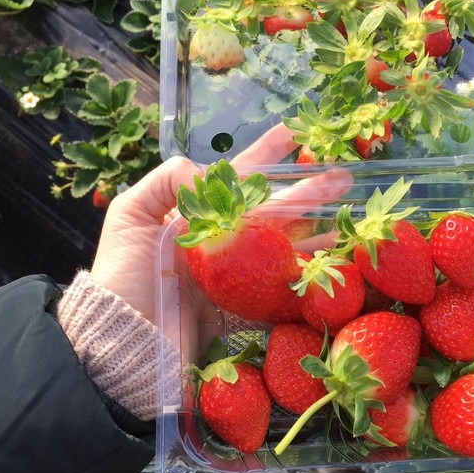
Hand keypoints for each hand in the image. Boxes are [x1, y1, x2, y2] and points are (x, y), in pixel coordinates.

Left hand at [89, 124, 352, 322]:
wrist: (125, 338)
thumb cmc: (122, 276)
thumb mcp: (131, 215)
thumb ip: (167, 181)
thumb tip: (210, 169)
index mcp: (197, 215)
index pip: (238, 178)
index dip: (266, 154)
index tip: (295, 133)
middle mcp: (222, 241)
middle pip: (273, 210)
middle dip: (308, 190)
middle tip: (344, 177)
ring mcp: (237, 274)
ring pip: (286, 246)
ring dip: (320, 232)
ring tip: (350, 221)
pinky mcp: (246, 307)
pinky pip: (285, 287)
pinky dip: (311, 276)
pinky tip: (334, 266)